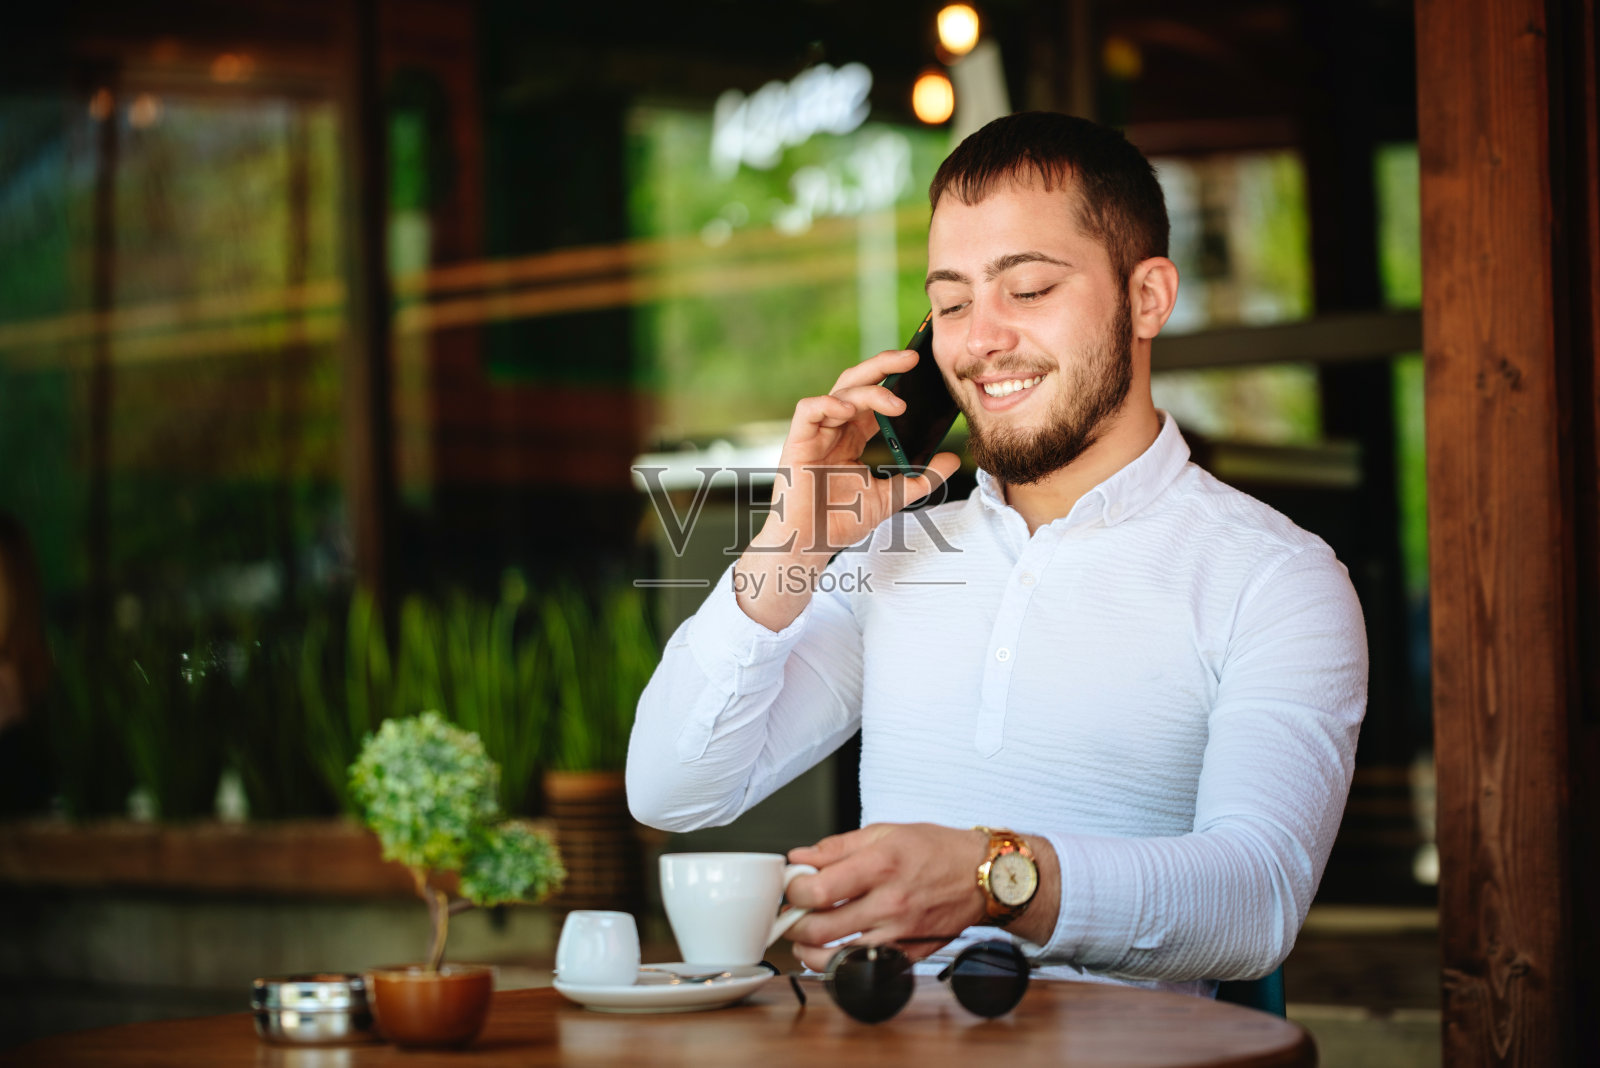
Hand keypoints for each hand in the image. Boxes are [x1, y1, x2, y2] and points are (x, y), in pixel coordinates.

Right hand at [734, 349, 960, 630]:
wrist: (809, 546)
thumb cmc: (840, 521)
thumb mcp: (890, 497)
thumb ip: (920, 478)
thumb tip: (953, 459)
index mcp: (851, 436)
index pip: (873, 398)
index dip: (895, 380)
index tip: (923, 370)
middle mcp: (832, 429)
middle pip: (855, 383)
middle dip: (883, 366)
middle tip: (912, 357)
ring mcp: (813, 434)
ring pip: (838, 391)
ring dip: (868, 390)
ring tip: (897, 402)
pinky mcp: (796, 443)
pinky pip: (809, 410)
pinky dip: (829, 404)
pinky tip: (850, 410)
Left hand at [781, 823, 988, 971]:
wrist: (983, 876)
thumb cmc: (936, 850)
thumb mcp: (885, 833)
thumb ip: (837, 847)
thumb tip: (800, 858)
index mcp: (880, 866)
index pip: (819, 890)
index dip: (794, 891)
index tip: (792, 887)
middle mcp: (889, 903)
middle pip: (821, 929)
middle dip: (794, 925)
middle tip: (792, 915)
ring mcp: (900, 934)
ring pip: (838, 958)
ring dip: (809, 951)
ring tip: (804, 939)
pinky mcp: (909, 954)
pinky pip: (865, 969)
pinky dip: (841, 965)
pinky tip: (833, 950)